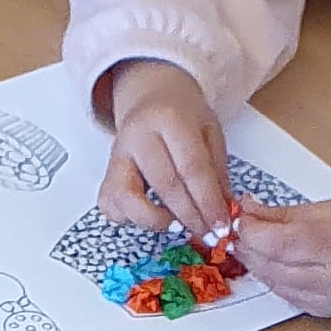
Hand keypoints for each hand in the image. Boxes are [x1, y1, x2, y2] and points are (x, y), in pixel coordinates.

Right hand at [101, 61, 232, 241]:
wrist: (151, 95)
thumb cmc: (183, 115)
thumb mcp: (210, 131)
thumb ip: (217, 170)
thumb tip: (224, 212)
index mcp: (169, 119)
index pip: (191, 167)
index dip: (208, 202)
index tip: (222, 226)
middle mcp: (138, 136)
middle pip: (165, 186)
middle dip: (190, 218)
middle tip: (209, 235)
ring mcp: (117, 155)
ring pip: (128, 199)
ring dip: (156, 222)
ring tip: (178, 225)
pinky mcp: (106, 172)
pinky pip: (111, 206)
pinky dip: (131, 219)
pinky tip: (152, 216)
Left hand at [233, 188, 330, 324]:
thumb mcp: (328, 209)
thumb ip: (283, 214)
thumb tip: (244, 210)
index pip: (276, 242)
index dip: (249, 231)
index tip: (238, 218)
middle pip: (271, 266)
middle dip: (249, 247)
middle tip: (239, 229)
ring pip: (274, 285)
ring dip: (257, 265)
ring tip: (253, 244)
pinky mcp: (327, 314)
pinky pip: (287, 297)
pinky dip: (274, 279)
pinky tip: (273, 264)